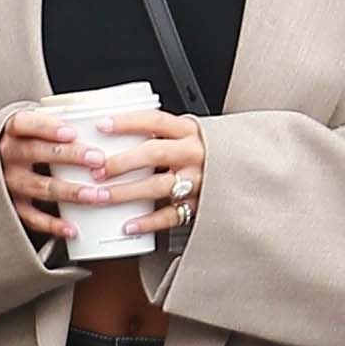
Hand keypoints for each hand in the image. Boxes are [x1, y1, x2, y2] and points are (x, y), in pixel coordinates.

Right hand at [0, 106, 92, 244]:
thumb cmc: (22, 144)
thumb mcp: (28, 130)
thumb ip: (52, 126)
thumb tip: (96, 122)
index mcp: (10, 132)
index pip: (24, 124)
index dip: (47, 127)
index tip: (71, 132)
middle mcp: (5, 157)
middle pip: (36, 153)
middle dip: (70, 156)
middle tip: (98, 159)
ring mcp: (7, 183)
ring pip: (40, 187)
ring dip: (70, 192)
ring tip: (96, 195)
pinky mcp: (10, 208)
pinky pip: (31, 218)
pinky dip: (53, 225)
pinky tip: (73, 227)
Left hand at [54, 104, 207, 236]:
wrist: (248, 172)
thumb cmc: (208, 152)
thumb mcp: (189, 135)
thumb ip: (162, 134)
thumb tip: (116, 132)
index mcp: (189, 131)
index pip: (154, 121)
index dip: (126, 122)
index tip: (100, 126)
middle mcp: (194, 154)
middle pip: (153, 153)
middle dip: (121, 161)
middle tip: (97, 169)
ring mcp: (198, 181)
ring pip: (158, 186)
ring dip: (126, 192)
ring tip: (102, 196)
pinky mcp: (200, 206)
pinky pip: (170, 215)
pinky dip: (148, 222)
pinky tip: (128, 224)